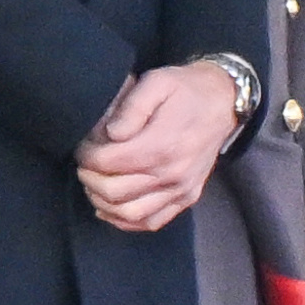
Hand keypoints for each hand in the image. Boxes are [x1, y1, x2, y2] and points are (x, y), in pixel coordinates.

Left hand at [73, 62, 235, 233]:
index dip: (86, 156)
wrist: (221, 101)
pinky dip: (126, 221)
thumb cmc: (183, 89)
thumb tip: (111, 133)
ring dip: (102, 202)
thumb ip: (131, 107)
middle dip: (89, 178)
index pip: (108, 163)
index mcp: (161, 145)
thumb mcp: (156, 82)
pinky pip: (152, 222)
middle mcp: (172, 173)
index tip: (82, 147)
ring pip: (130, 213)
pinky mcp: (186, 197)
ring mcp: (181, 189)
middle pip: (114, 191)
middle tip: (83, 164)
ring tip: (92, 184)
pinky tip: (109, 208)